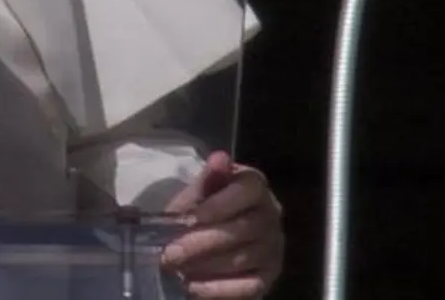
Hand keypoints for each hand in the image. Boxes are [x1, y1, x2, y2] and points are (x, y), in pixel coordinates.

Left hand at [161, 151, 285, 297]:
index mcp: (256, 187)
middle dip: (201, 242)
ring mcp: (274, 249)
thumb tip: (220, 158)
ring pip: (242, 258)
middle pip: (243, 229)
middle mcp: (272, 216)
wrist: (214, 239)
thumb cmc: (205, 210)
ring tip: (176, 268)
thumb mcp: (199, 193)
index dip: (220, 204)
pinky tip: (193, 288)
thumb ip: (207, 180)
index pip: (248, 190)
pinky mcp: (269, 277)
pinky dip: (218, 289)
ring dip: (205, 265)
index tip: (191, 218)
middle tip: (170, 253)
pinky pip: (248, 286)